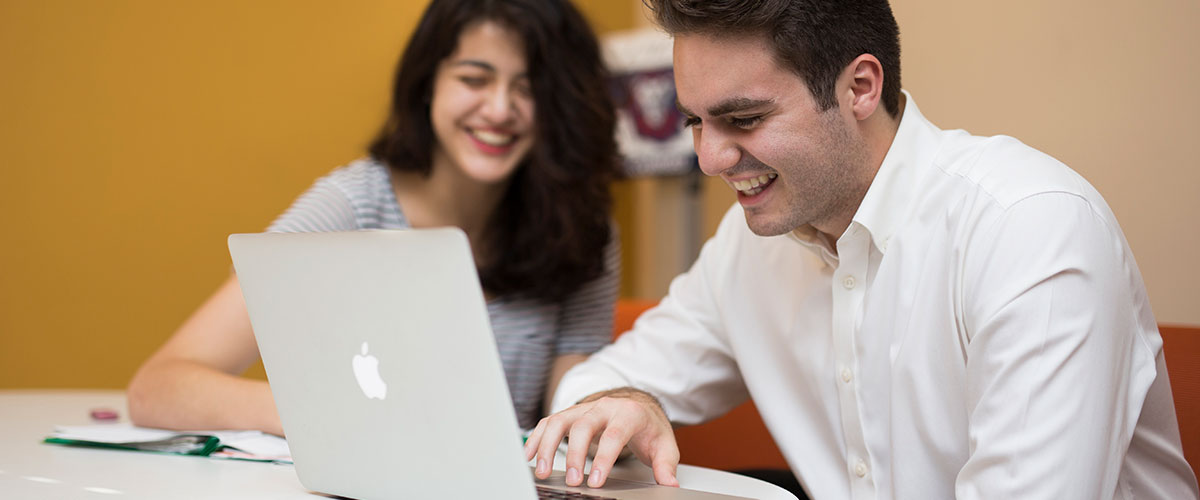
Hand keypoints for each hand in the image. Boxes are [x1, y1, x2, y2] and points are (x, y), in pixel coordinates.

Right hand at [524, 387, 679, 487]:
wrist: (639, 405)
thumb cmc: (648, 427)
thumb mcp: (664, 445)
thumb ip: (665, 465)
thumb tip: (669, 483)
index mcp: (629, 413)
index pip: (613, 435)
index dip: (603, 459)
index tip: (595, 481)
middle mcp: (605, 407)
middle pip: (583, 426)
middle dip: (574, 455)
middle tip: (572, 481)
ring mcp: (585, 408)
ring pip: (560, 420)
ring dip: (547, 446)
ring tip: (541, 471)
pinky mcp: (572, 414)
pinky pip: (550, 422)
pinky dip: (537, 437)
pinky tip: (529, 454)